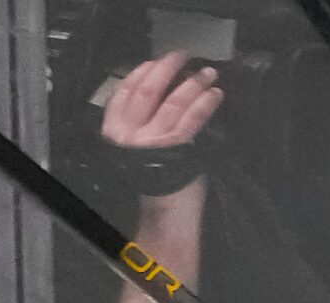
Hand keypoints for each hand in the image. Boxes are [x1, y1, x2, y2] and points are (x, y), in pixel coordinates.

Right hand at [100, 52, 222, 198]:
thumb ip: (143, 125)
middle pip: (147, 91)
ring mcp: (151, 141)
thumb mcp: (139, 150)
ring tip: (207, 73)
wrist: (164, 218)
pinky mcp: (175, 149)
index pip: (124, 91)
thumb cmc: (157, 185)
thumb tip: (165, 96)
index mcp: (114, 131)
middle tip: (183, 56)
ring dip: (192, 84)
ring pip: (172, 103)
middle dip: (167, 69)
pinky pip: (191, 120)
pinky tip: (214, 95)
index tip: (156, 61)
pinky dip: (204, 104)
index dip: (142, 72)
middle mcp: (128, 134)